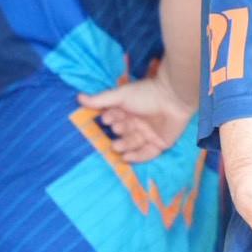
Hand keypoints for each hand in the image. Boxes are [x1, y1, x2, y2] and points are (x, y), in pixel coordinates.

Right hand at [78, 77, 192, 162]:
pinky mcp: (160, 143)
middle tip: (115, 131)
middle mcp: (138, 123)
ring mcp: (149, 134)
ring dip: (124, 146)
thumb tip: (78, 98)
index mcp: (130, 110)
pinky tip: (126, 158)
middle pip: (123, 133)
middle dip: (118, 133)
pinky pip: (146, 154)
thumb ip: (100, 100)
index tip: (106, 119)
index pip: (116, 119)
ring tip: (117, 146)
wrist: (174, 97)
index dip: (110, 120)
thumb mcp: (121, 96)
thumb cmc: (146, 93)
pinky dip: (137, 157)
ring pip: (132, 144)